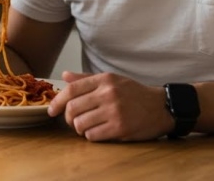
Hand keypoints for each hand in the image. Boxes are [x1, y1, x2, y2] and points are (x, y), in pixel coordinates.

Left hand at [46, 71, 173, 141]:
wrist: (161, 107)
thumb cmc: (134, 94)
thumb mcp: (112, 80)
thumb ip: (87, 79)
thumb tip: (65, 76)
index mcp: (104, 80)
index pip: (72, 89)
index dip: (57, 101)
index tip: (52, 110)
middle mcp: (108, 94)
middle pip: (73, 109)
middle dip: (68, 118)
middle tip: (73, 122)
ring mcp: (114, 111)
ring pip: (80, 124)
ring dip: (80, 129)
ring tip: (87, 127)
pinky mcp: (120, 128)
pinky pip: (93, 136)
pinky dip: (91, 136)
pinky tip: (99, 132)